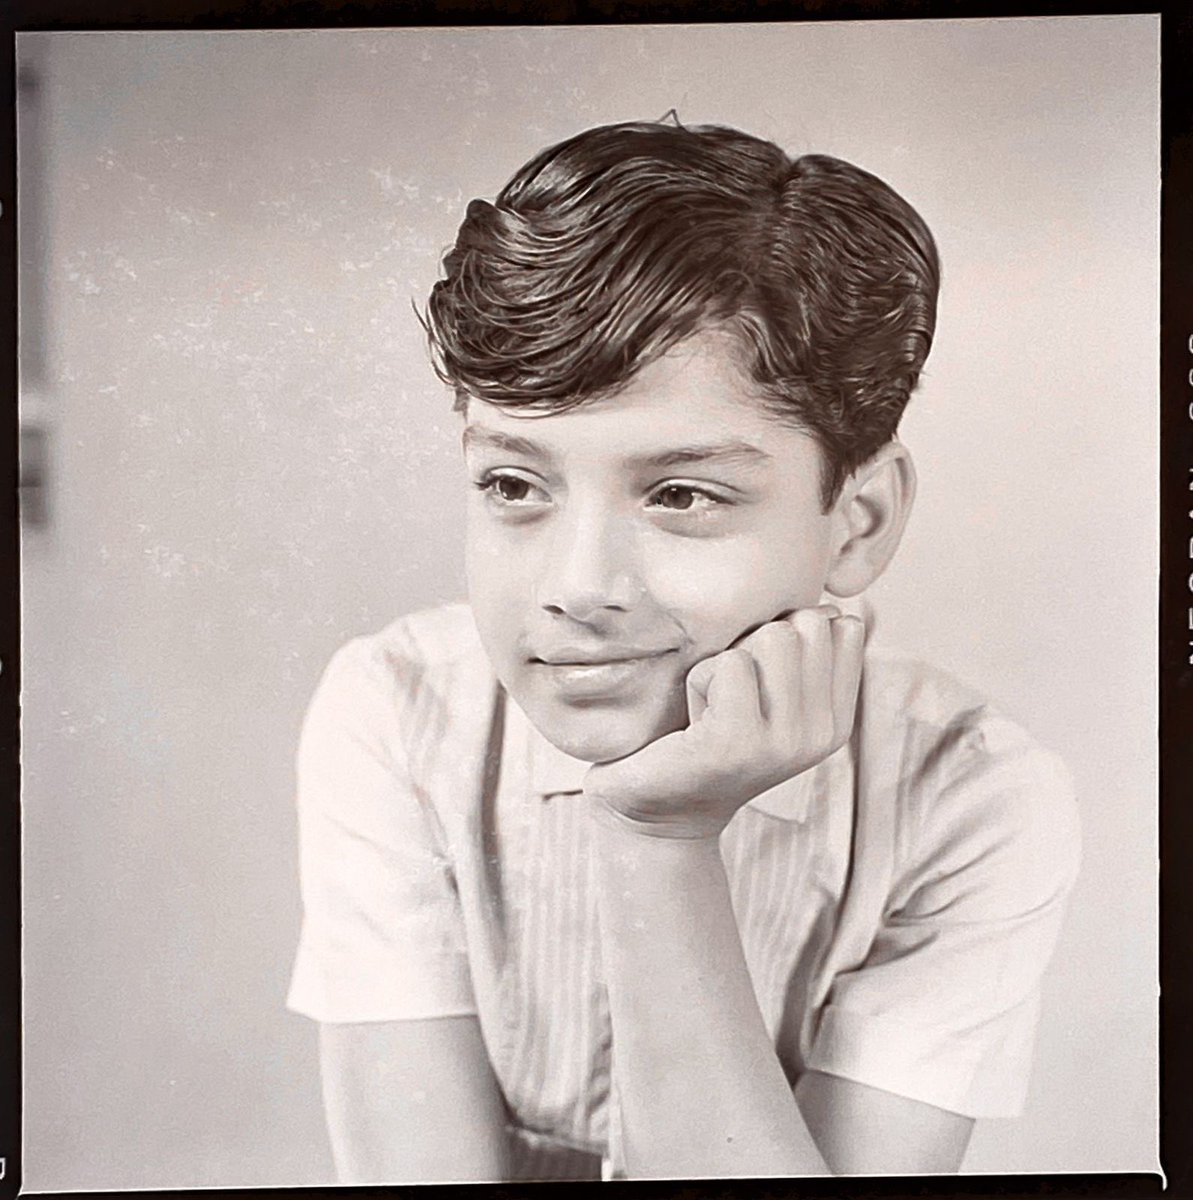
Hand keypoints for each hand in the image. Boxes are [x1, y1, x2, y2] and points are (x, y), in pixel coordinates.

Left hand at [584, 605, 864, 840]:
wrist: (655, 813)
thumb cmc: (703, 737)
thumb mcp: (768, 695)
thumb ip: (802, 653)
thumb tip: (833, 604)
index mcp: (836, 720)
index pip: (846, 627)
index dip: (790, 629)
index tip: (760, 677)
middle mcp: (821, 734)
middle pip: (809, 623)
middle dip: (758, 640)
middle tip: (730, 691)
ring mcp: (785, 742)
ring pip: (773, 637)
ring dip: (727, 660)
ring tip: (712, 704)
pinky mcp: (739, 742)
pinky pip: (730, 662)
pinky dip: (700, 680)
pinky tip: (694, 720)